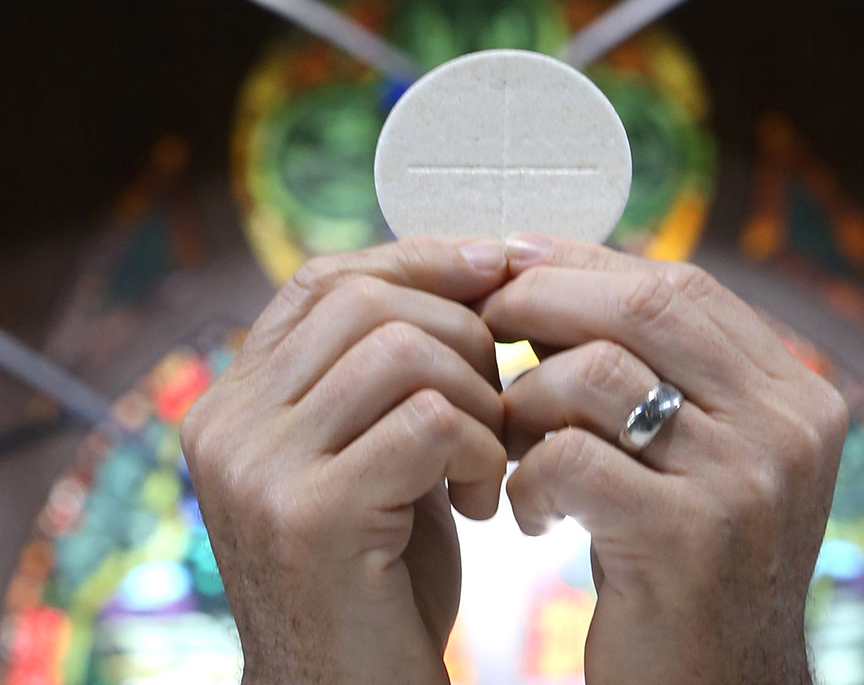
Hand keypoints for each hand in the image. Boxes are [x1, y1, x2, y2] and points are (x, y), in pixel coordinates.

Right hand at [181, 238, 508, 684]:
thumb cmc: (378, 571)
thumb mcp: (374, 452)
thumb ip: (388, 374)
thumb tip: (470, 265)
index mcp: (238, 400)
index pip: (324, 280)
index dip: (415, 259)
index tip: (491, 268)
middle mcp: (229, 423)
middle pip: (367, 302)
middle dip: (463, 335)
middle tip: (499, 403)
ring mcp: (258, 467)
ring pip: (402, 350)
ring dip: (478, 398)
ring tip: (488, 460)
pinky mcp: (309, 515)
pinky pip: (429, 420)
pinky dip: (480, 448)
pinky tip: (483, 499)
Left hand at [482, 235, 848, 684]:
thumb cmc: (684, 564)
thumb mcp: (692, 457)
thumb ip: (650, 372)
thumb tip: (545, 283)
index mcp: (793, 393)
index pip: (681, 285)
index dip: (587, 263)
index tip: (516, 260)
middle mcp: (788, 425)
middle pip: (645, 304)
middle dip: (544, 298)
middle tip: (484, 320)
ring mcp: (747, 480)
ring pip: (598, 373)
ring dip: (527, 399)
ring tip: (509, 443)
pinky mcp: (689, 538)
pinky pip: (571, 457)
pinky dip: (528, 478)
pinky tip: (529, 514)